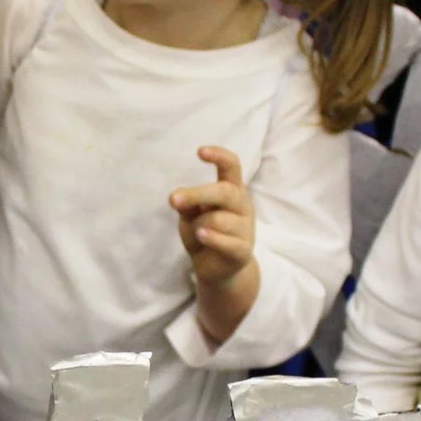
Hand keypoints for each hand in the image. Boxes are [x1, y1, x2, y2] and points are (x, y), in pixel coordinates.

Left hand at [170, 147, 256, 284]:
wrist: (219, 270)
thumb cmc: (205, 233)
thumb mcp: (191, 216)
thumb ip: (187, 205)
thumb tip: (176, 198)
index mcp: (232, 190)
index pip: (232, 166)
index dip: (219, 156)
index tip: (200, 151)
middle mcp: (242, 205)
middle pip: (225, 192)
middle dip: (198, 195)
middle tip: (173, 200)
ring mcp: (246, 228)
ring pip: (218, 219)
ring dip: (199, 226)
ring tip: (197, 234)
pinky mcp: (243, 250)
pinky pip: (226, 241)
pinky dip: (212, 238)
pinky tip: (201, 235)